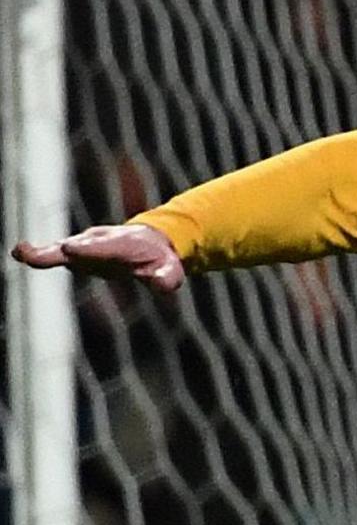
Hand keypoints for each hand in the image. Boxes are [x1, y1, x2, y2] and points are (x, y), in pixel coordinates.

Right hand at [11, 224, 184, 292]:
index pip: (105, 248)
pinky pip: (54, 253)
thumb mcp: (169, 270)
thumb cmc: (159, 259)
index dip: (87, 249)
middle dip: (65, 248)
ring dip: (44, 252)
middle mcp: (100, 241)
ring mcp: (84, 245)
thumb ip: (166, 277)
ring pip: (62, 248)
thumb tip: (161, 283)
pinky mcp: (73, 253)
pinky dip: (38, 254)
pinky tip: (19, 253)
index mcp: (124, 244)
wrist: (148, 241)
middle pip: (80, 245)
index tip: (69, 248)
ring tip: (21, 252)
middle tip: (45, 249)